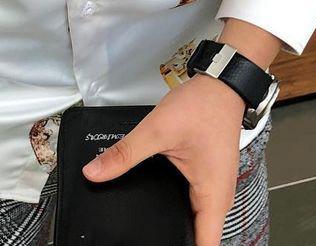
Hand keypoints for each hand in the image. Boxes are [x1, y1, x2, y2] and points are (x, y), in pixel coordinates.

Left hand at [82, 18, 281, 245]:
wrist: (221, 85)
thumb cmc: (202, 107)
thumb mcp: (157, 130)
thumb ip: (125, 154)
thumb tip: (94, 173)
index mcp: (213, 197)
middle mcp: (219, 199)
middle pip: (199, 238)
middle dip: (174, 239)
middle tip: (143, 239)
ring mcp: (216, 189)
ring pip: (198, 222)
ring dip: (179, 227)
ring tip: (150, 227)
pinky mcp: (210, 178)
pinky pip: (197, 205)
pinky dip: (181, 209)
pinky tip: (162, 204)